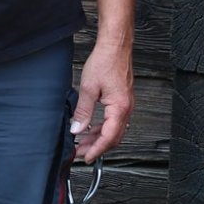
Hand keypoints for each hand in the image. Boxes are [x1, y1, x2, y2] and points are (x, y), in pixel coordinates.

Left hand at [71, 40, 132, 162]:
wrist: (115, 46)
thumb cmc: (106, 62)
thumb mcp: (88, 88)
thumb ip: (82, 111)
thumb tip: (77, 128)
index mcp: (119, 108)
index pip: (108, 137)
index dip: (96, 149)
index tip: (85, 157)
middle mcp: (126, 108)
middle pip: (113, 137)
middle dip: (97, 147)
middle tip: (81, 152)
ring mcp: (126, 105)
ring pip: (114, 130)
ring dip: (99, 138)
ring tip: (83, 142)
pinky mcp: (122, 101)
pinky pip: (114, 121)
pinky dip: (102, 128)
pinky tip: (91, 129)